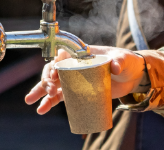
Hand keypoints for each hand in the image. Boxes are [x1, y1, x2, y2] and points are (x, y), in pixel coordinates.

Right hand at [24, 46, 146, 114]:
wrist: (132, 76)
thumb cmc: (126, 62)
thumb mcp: (122, 59)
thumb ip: (118, 61)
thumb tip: (114, 66)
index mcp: (82, 54)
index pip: (63, 56)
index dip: (56, 64)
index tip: (54, 74)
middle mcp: (75, 65)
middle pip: (54, 70)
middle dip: (46, 80)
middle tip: (50, 91)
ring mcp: (75, 79)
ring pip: (53, 84)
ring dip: (40, 92)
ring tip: (30, 101)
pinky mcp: (78, 92)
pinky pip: (60, 97)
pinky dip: (50, 103)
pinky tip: (41, 110)